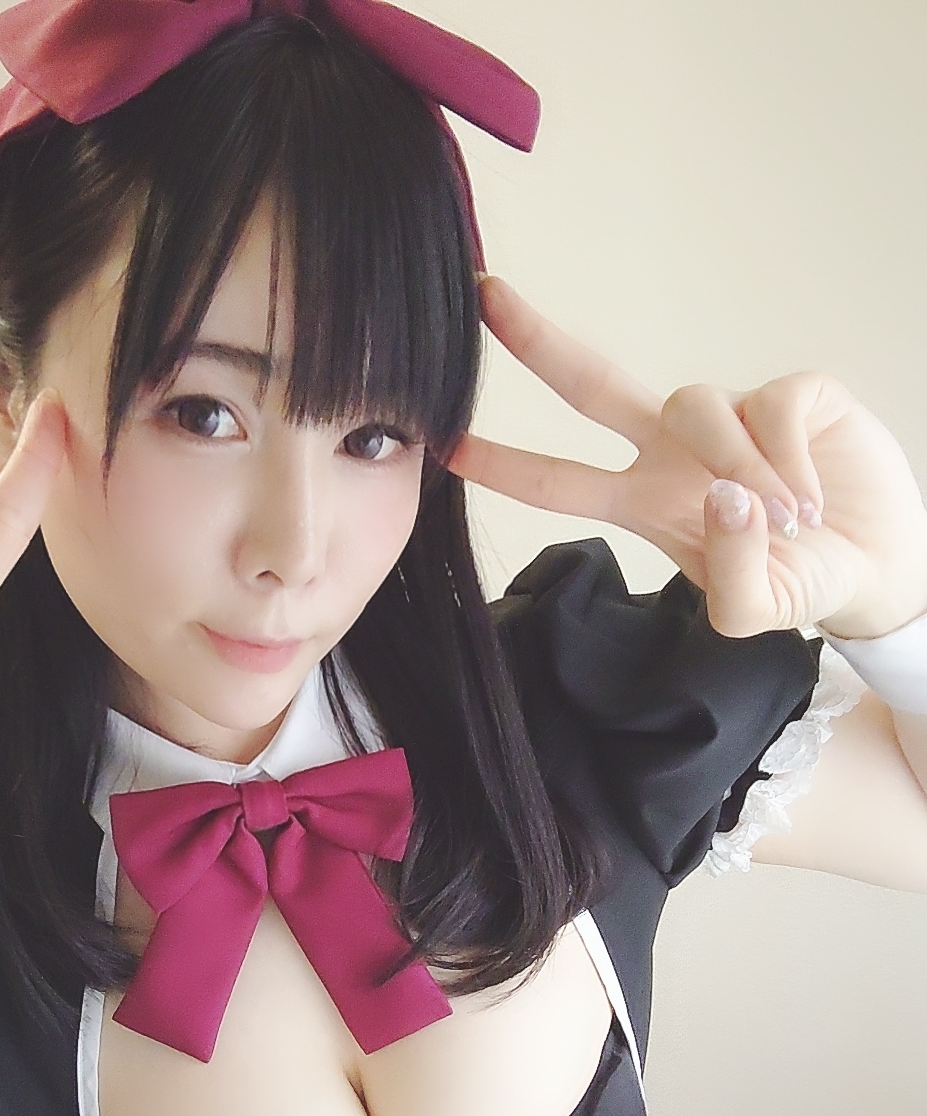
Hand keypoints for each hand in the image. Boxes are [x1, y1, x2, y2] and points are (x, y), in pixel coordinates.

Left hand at [451, 277, 926, 638]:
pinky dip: (788, 457)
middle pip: (592, 382)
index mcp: (645, 500)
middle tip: (484, 295)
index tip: (447, 445)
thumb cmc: (800, 581)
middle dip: (537, 340)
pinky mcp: (796, 393)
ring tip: (786, 519)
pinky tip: (811, 499)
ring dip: (738, 466)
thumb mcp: (756, 612)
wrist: (877, 569)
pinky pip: (771, 406)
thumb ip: (734, 580)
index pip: (561, 480)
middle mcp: (675, 449)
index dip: (507, 464)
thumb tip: (725, 497)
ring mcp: (733, 416)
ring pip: (698, 408)